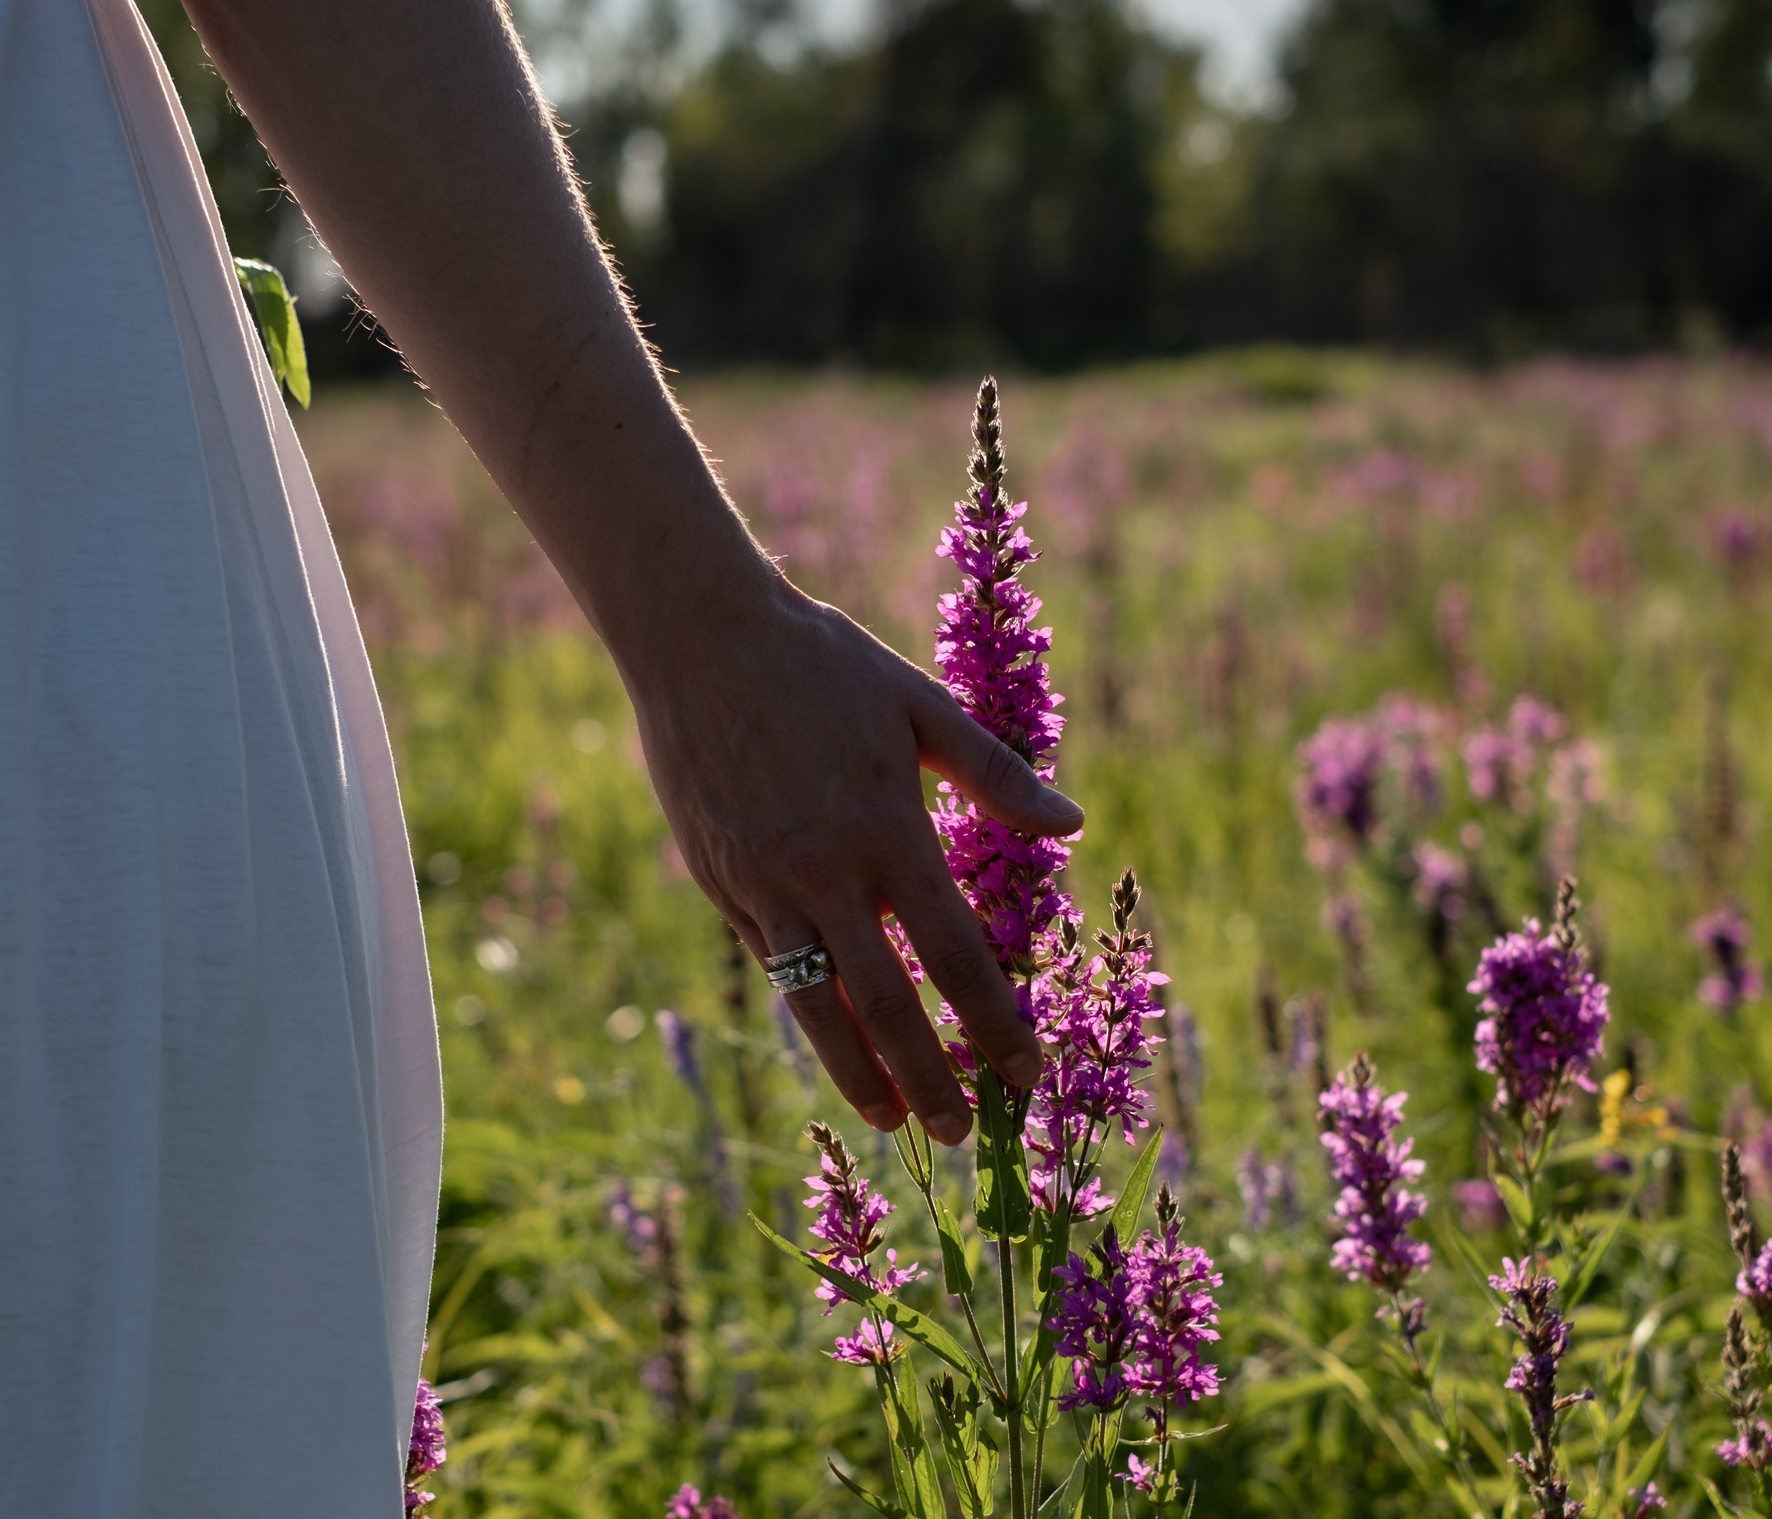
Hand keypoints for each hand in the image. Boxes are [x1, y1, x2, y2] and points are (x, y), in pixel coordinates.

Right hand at [625, 584, 1081, 1143]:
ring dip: (859, 1073)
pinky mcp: (721, 885)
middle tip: (961, 1134)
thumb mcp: (918, 704)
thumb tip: (1073, 824)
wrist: (697, 638)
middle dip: (930, 1078)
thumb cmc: (821, 662)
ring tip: (893, 1121)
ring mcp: (763, 885)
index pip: (954, 954)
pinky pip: (774, 966)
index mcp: (886, 828)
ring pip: (817, 1006)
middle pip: (886, 1005)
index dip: (993, 1022)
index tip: (1024, 1071)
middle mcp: (824, 871)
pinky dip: (809, 1013)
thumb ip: (995, 774)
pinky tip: (837, 1043)